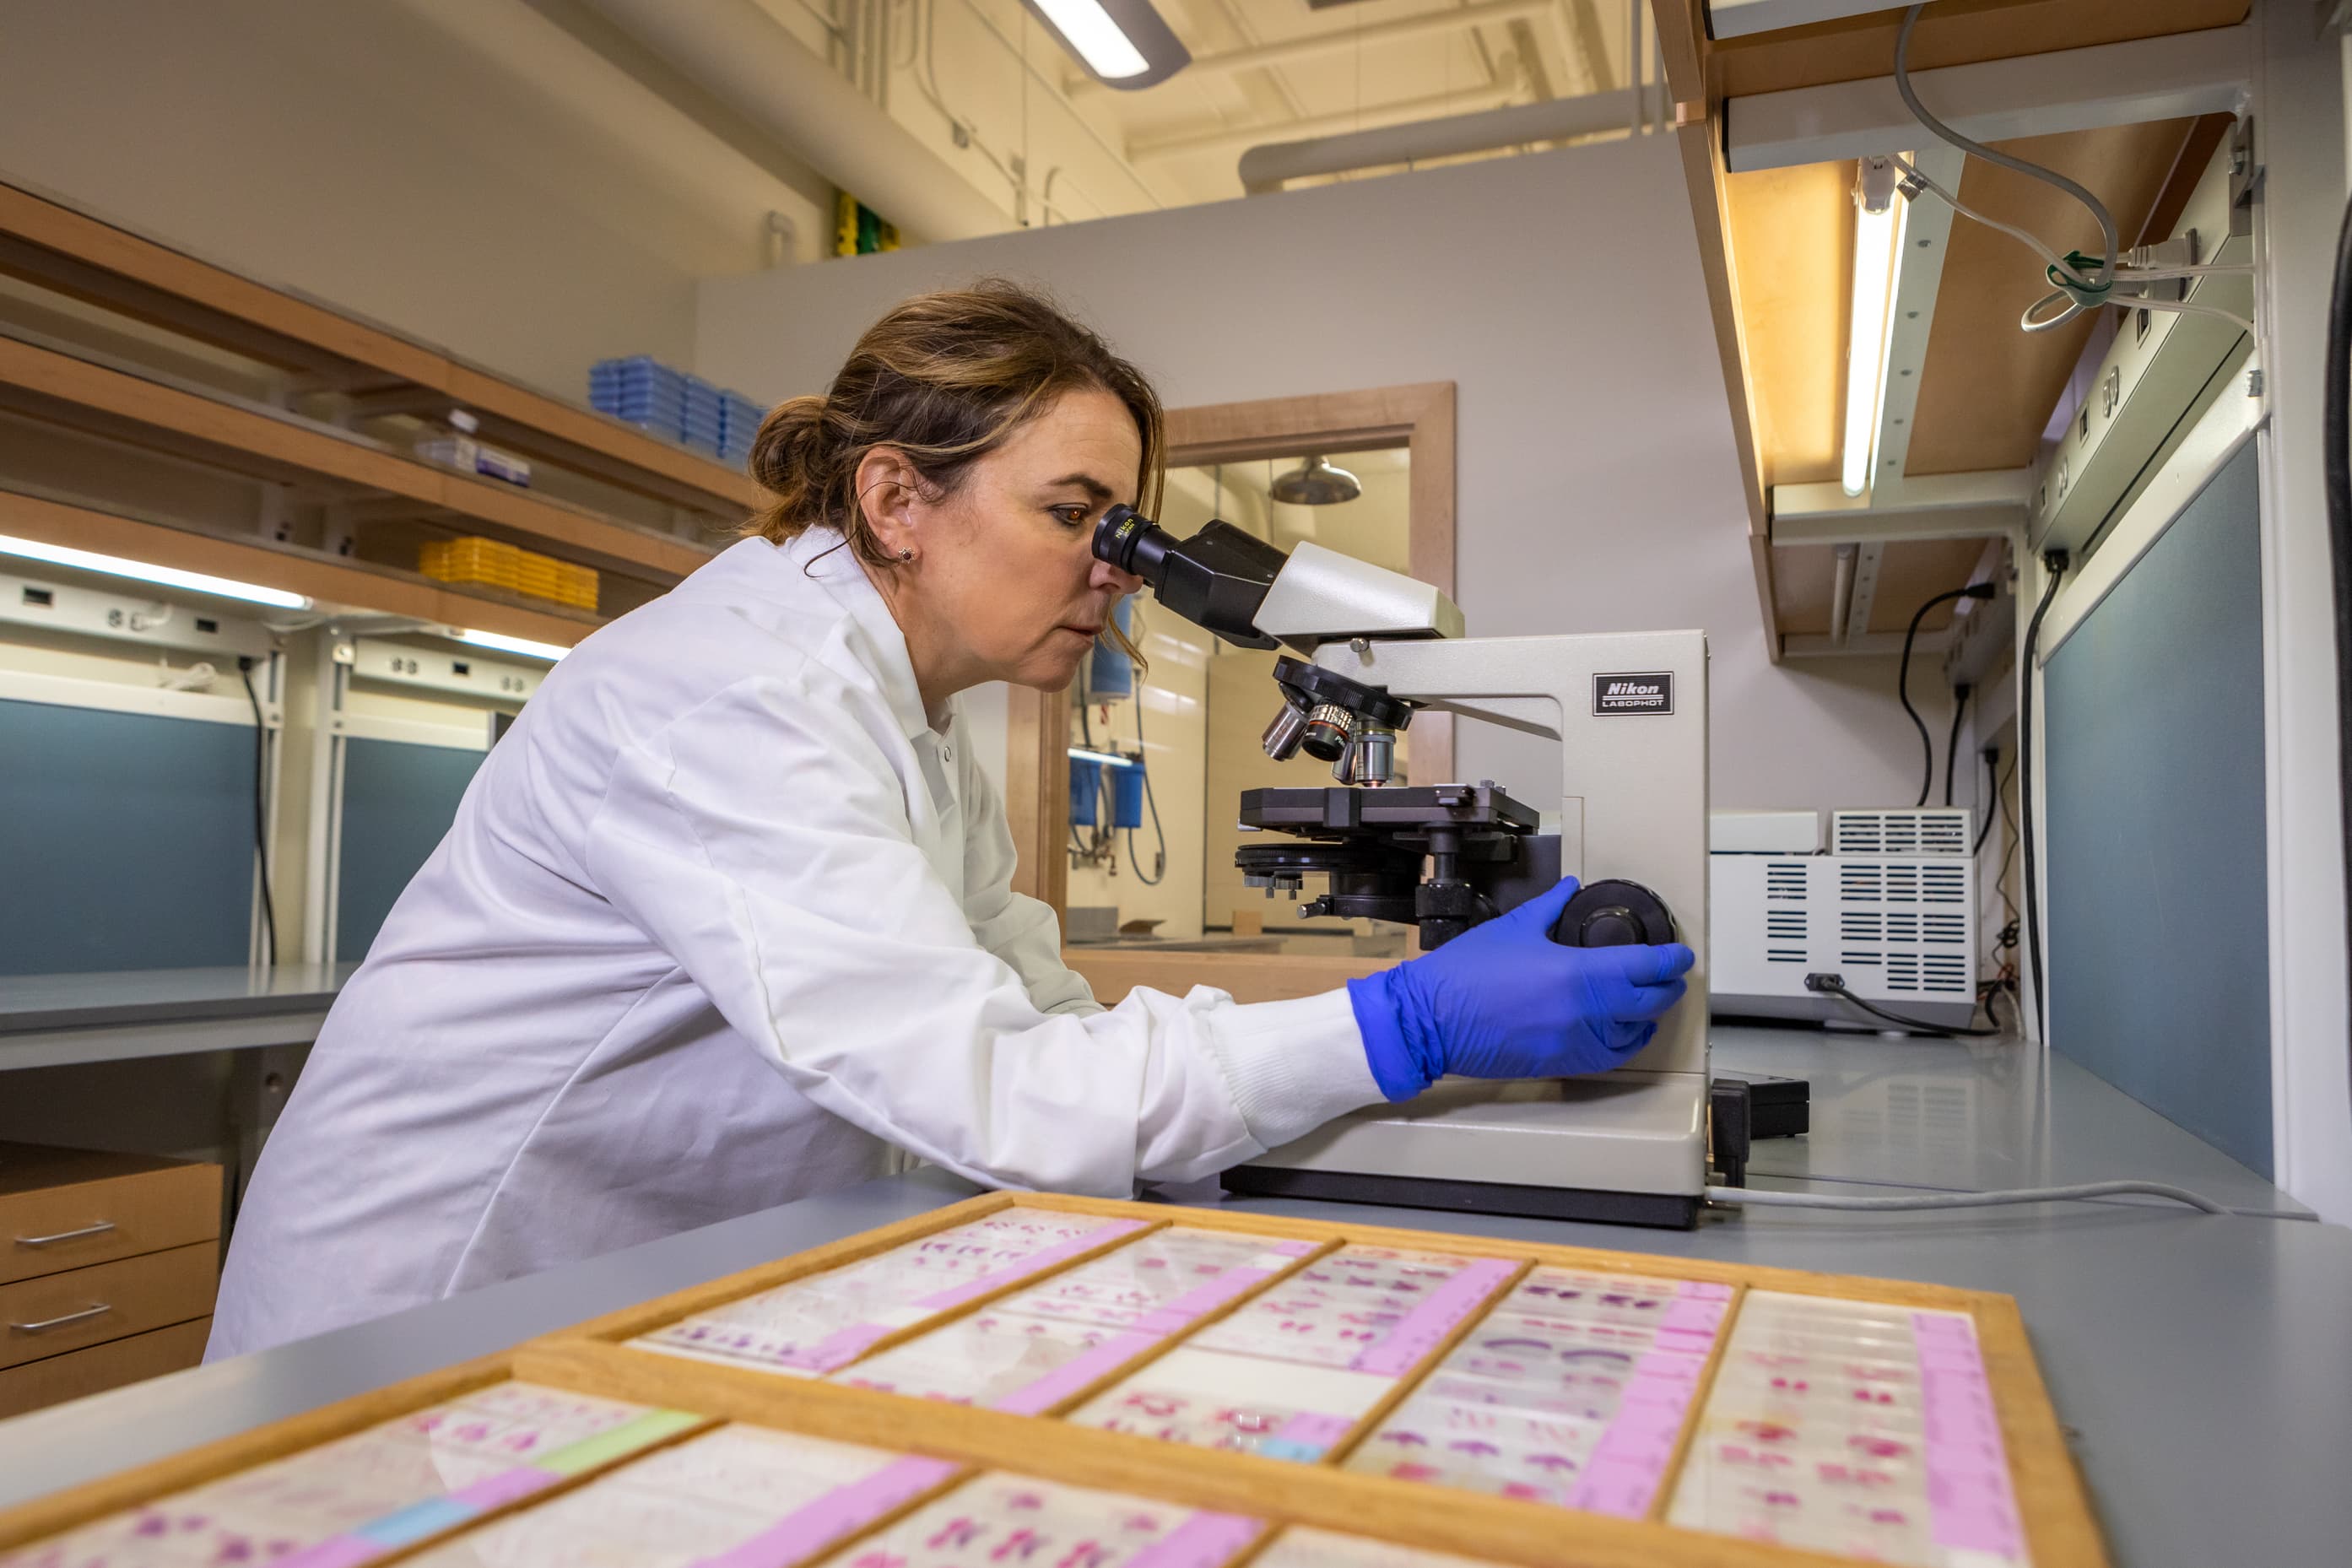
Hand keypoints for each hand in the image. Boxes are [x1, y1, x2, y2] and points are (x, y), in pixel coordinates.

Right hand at [1348, 878, 1695, 1100]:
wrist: (1430, 1021)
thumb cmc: (1465, 974)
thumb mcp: (1511, 929)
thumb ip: (1549, 908)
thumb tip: (1569, 888)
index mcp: (1577, 973)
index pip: (1645, 967)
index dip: (1671, 960)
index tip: (1681, 955)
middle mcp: (1586, 1012)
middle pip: (1651, 1003)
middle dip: (1667, 988)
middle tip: (1671, 975)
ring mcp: (1575, 1043)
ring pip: (1635, 1034)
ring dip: (1648, 1017)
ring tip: (1650, 1002)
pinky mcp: (1561, 1065)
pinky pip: (1610, 1057)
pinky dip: (1624, 1043)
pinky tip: (1624, 1031)